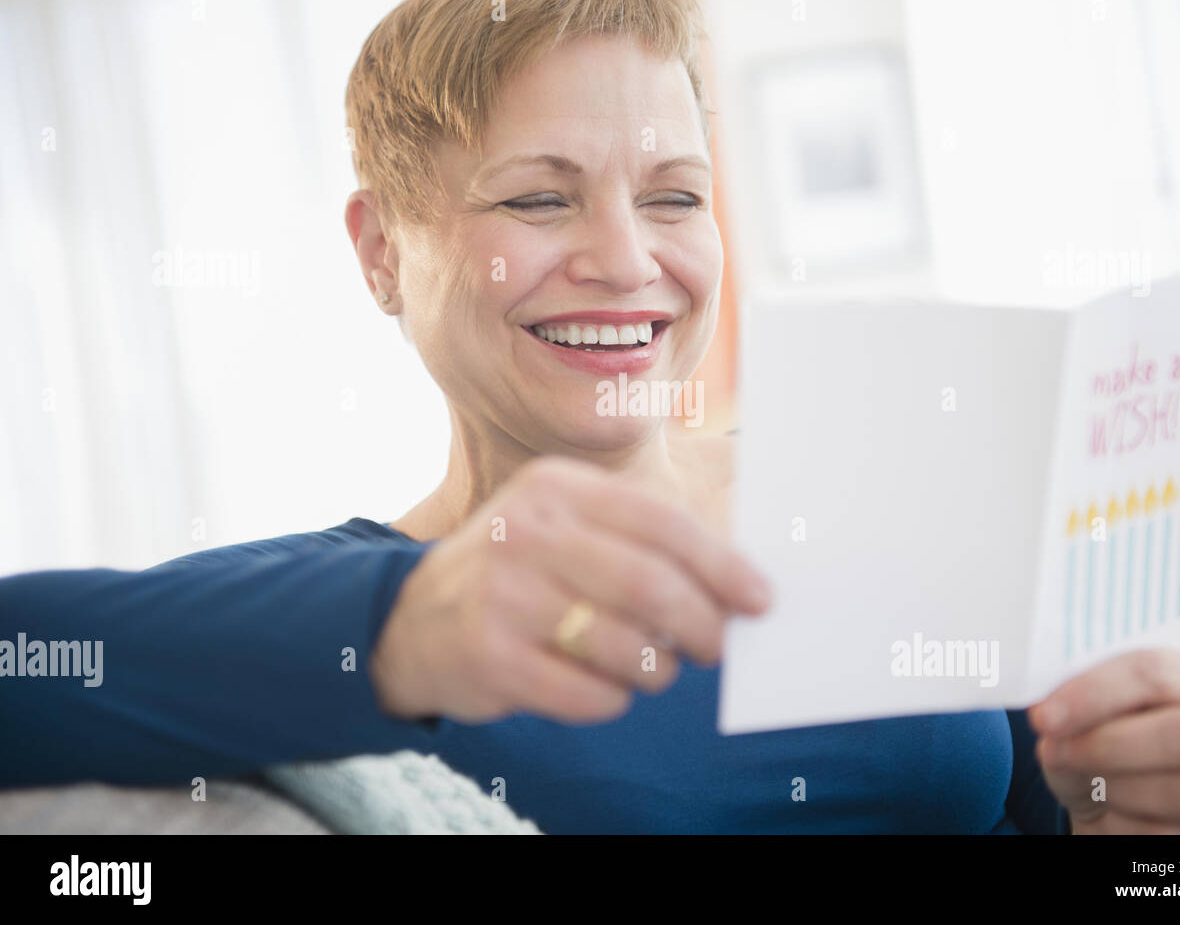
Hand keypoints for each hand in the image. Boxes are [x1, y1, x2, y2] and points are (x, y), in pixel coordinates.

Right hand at [369, 455, 770, 722]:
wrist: (413, 618)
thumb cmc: (519, 572)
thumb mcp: (564, 524)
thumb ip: (638, 540)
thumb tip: (735, 582)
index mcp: (556, 487)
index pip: (661, 522)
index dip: (721, 565)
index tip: (759, 599)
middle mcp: (525, 531)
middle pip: (649, 584)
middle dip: (701, 624)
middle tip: (716, 646)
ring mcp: (502, 594)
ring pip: (623, 645)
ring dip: (658, 668)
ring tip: (656, 668)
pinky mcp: (488, 656)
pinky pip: (587, 693)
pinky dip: (613, 698)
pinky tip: (605, 688)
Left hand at [1029, 649, 1179, 832]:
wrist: (1122, 807)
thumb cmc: (1105, 748)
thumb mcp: (1087, 718)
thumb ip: (1072, 705)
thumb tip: (1047, 715)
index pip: (1153, 671)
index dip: (1094, 692)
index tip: (1044, 715)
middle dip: (1106, 743)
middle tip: (1052, 749)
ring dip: (1117, 786)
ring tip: (1086, 781)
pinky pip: (1169, 832)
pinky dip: (1124, 822)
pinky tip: (1109, 809)